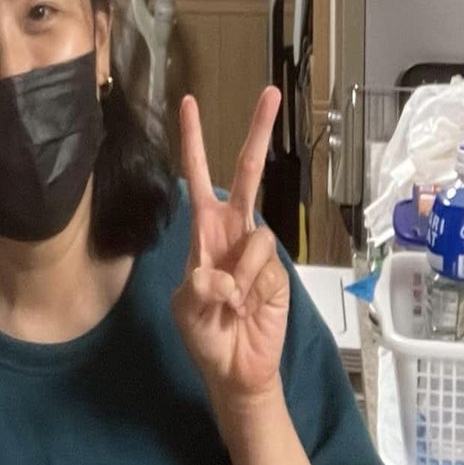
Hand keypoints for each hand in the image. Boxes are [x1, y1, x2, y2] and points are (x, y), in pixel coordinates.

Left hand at [171, 87, 289, 409]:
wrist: (235, 371)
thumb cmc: (205, 335)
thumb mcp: (185, 308)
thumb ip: (196, 286)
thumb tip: (213, 274)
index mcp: (203, 232)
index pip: (196, 177)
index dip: (193, 142)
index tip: (189, 103)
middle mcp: (232, 233)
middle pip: (246, 175)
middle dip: (256, 134)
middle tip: (269, 93)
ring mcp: (257, 252)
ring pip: (254, 237)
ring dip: (236, 276)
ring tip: (229, 306)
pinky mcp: (277, 273)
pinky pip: (262, 267)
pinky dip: (247, 290)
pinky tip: (245, 310)